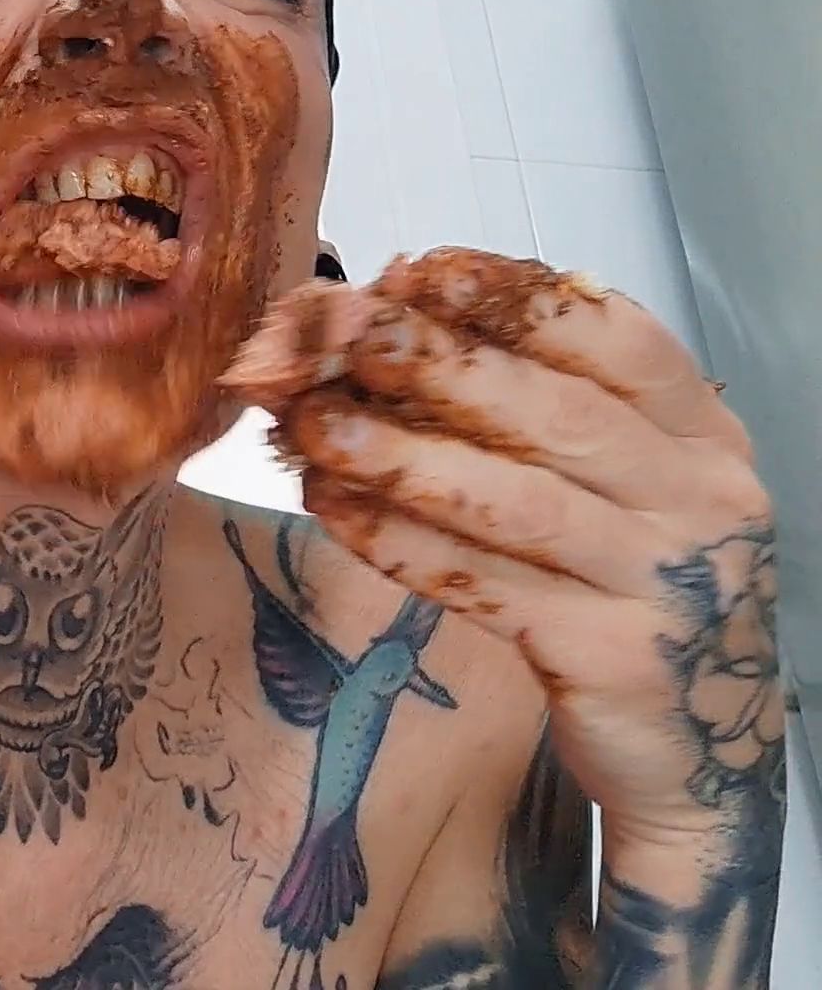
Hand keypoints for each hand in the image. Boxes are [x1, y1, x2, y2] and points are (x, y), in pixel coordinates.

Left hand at [225, 250, 784, 836]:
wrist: (694, 749)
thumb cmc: (627, 590)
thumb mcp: (617, 488)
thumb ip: (535, 410)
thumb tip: (396, 316)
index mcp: (703, 438)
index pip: (621, 341)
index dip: (518, 299)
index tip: (421, 271)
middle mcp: (700, 500)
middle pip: (561, 414)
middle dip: (444, 366)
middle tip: (349, 336)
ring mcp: (664, 583)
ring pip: (520, 502)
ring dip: (405, 456)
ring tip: (315, 424)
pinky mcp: (612, 657)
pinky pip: (488, 588)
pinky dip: (404, 544)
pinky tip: (335, 511)